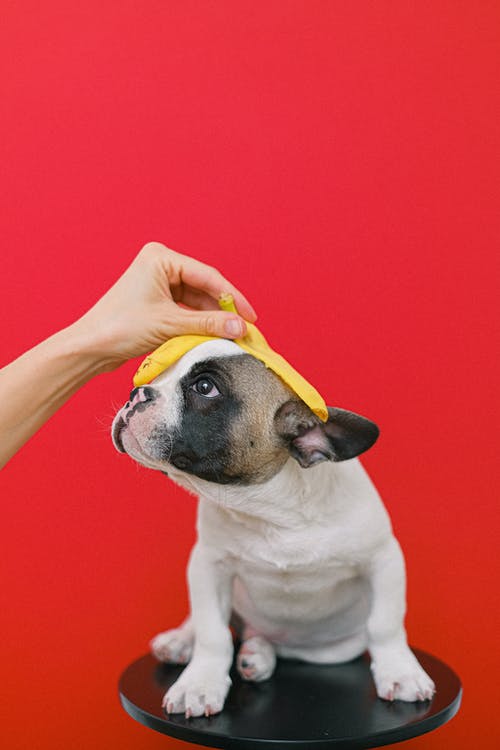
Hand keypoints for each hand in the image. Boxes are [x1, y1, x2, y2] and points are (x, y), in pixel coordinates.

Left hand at [74, 242, 256, 368]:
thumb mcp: (170, 325)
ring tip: (233, 334)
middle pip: (204, 286)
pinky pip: (186, 309)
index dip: (232, 297)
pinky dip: (199, 322)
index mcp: (160, 258)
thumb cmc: (120, 328)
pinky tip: (214, 334)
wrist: (90, 347)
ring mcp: (158, 282)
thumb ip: (208, 325)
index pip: (207, 275)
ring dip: (213, 318)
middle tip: (245, 328)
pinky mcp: (157, 301)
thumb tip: (240, 327)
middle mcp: (160, 265)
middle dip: (223, 309)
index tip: (251, 316)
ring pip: (197, 299)